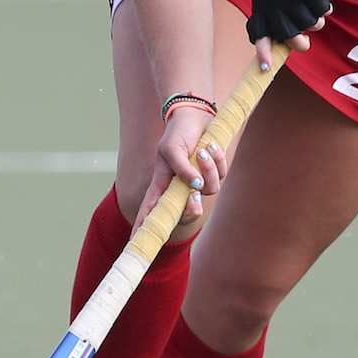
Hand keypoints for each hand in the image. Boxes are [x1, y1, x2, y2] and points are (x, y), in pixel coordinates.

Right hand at [133, 107, 228, 234]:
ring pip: (209, 191)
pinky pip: (221, 176)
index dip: (144, 226)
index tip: (136, 241)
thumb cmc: (178, 133)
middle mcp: (180, 187)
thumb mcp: (171, 148)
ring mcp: (198, 182)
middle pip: (186, 213)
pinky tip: (211, 146)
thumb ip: (180, 168)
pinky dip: (218, 161)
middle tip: (193, 200)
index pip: (151, 210)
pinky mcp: (213, 173)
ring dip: (208, 170)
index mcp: (162, 183)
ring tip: (203, 151)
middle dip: (191, 210)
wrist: (196, 115)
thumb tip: (195, 187)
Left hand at [246, 0, 357, 67]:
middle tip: (305, 45)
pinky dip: (325, 8)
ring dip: (315, 22)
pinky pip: (322, 11)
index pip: (258, 29)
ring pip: (309, 25)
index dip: (263, 51)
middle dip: (298, 43)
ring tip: (315, 12)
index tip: (266, 68)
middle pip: (288, 35)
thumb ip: (273, 10)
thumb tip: (282, 40)